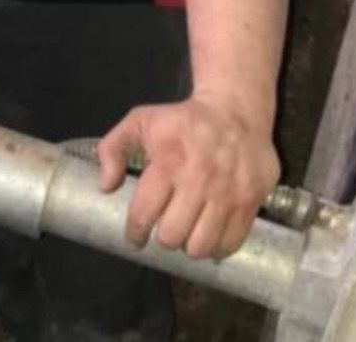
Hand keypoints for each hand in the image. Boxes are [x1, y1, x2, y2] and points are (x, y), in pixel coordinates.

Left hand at [96, 92, 279, 258]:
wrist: (235, 108)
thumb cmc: (183, 120)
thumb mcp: (141, 120)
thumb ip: (113, 148)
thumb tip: (105, 186)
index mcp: (169, 160)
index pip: (144, 214)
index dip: (135, 232)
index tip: (135, 236)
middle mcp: (199, 179)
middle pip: (172, 236)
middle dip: (163, 237)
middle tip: (164, 227)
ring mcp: (228, 192)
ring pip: (200, 247)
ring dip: (189, 245)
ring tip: (187, 231)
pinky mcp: (250, 200)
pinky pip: (230, 244)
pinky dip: (216, 247)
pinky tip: (209, 233)